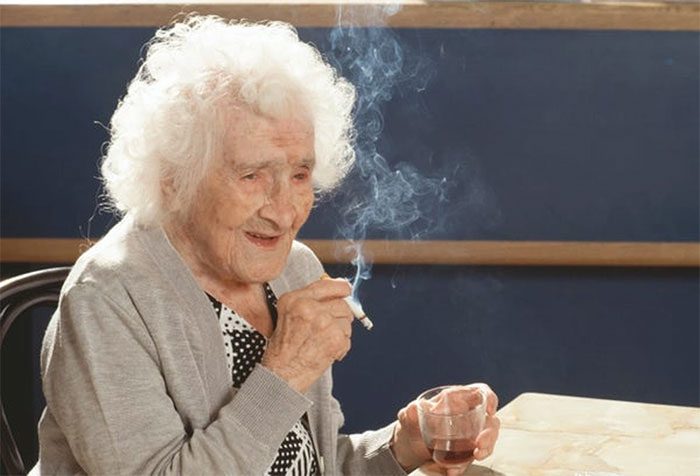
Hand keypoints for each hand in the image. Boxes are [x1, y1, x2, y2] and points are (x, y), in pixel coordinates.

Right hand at [261, 278, 353, 392]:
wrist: (282, 374)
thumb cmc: (283, 349)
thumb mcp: (287, 315)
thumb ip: (309, 300)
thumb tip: (337, 288)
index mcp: (295, 299)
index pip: (327, 285)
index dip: (340, 288)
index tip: (346, 291)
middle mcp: (309, 307)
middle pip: (342, 304)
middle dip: (341, 316)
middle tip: (328, 329)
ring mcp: (323, 321)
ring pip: (347, 321)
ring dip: (340, 333)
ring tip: (322, 342)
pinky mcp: (334, 337)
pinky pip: (348, 338)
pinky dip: (341, 347)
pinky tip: (326, 352)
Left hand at [391, 384, 500, 474]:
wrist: (409, 443)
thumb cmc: (413, 421)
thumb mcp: (409, 415)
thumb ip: (410, 412)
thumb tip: (412, 409)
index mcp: (457, 399)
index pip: (480, 392)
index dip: (490, 399)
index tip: (489, 411)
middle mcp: (468, 416)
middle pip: (490, 421)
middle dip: (489, 435)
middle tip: (479, 447)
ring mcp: (469, 434)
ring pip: (486, 441)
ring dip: (482, 452)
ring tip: (467, 461)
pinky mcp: (465, 450)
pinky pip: (471, 458)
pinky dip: (463, 466)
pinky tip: (451, 471)